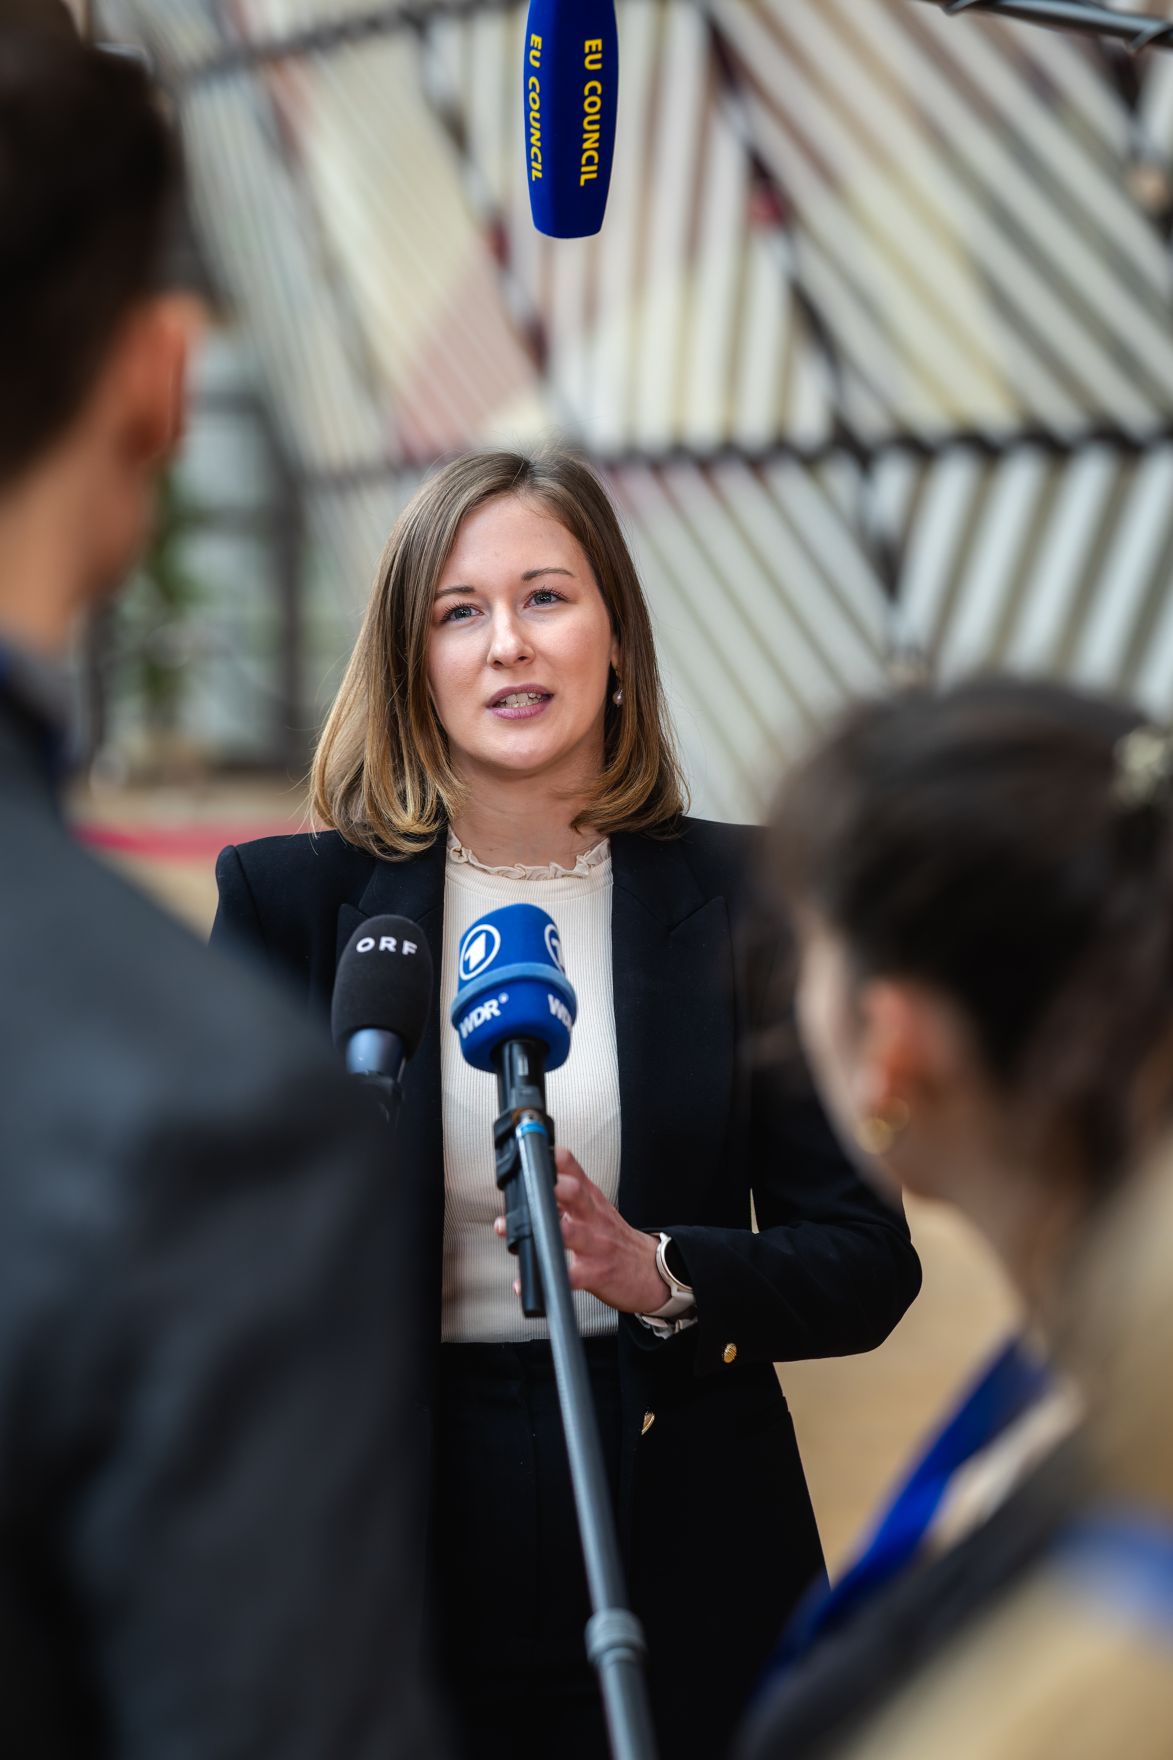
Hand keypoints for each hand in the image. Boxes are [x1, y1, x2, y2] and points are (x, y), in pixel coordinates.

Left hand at [494, 1147, 668, 1314]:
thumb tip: (532, 1183)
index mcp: (590, 1198)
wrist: (649, 1270)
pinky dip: (547, 1278)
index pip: (572, 1169)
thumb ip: (567, 1195)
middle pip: (576, 1194)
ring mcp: (595, 1245)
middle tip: (538, 1186)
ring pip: (572, 1234)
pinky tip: (525, 1283)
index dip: (552, 1160)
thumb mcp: (597, 1208)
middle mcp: (593, 1217)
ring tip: (527, 1232)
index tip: (533, 1153)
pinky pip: (568, 1276)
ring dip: (549, 1232)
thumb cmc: (615, 1238)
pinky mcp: (594, 1273)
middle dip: (557, 1187)